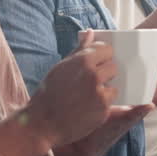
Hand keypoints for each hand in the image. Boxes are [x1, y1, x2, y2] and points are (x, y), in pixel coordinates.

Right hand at [25, 31, 117, 148]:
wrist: (42, 123)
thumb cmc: (48, 93)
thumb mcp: (61, 67)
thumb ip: (79, 50)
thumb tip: (90, 33)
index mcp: (82, 60)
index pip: (106, 49)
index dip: (102, 56)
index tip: (98, 62)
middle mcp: (93, 74)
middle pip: (113, 66)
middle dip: (105, 72)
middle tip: (92, 82)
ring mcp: (100, 92)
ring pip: (114, 84)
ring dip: (105, 88)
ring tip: (88, 95)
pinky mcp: (104, 109)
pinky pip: (110, 100)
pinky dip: (103, 103)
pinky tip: (88, 106)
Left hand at [53, 48, 156, 155]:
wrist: (85, 133)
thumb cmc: (94, 108)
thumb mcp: (105, 84)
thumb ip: (105, 65)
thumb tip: (96, 37)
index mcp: (141, 95)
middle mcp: (143, 103)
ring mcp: (136, 113)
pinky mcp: (124, 121)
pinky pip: (136, 114)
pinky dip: (144, 109)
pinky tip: (150, 103)